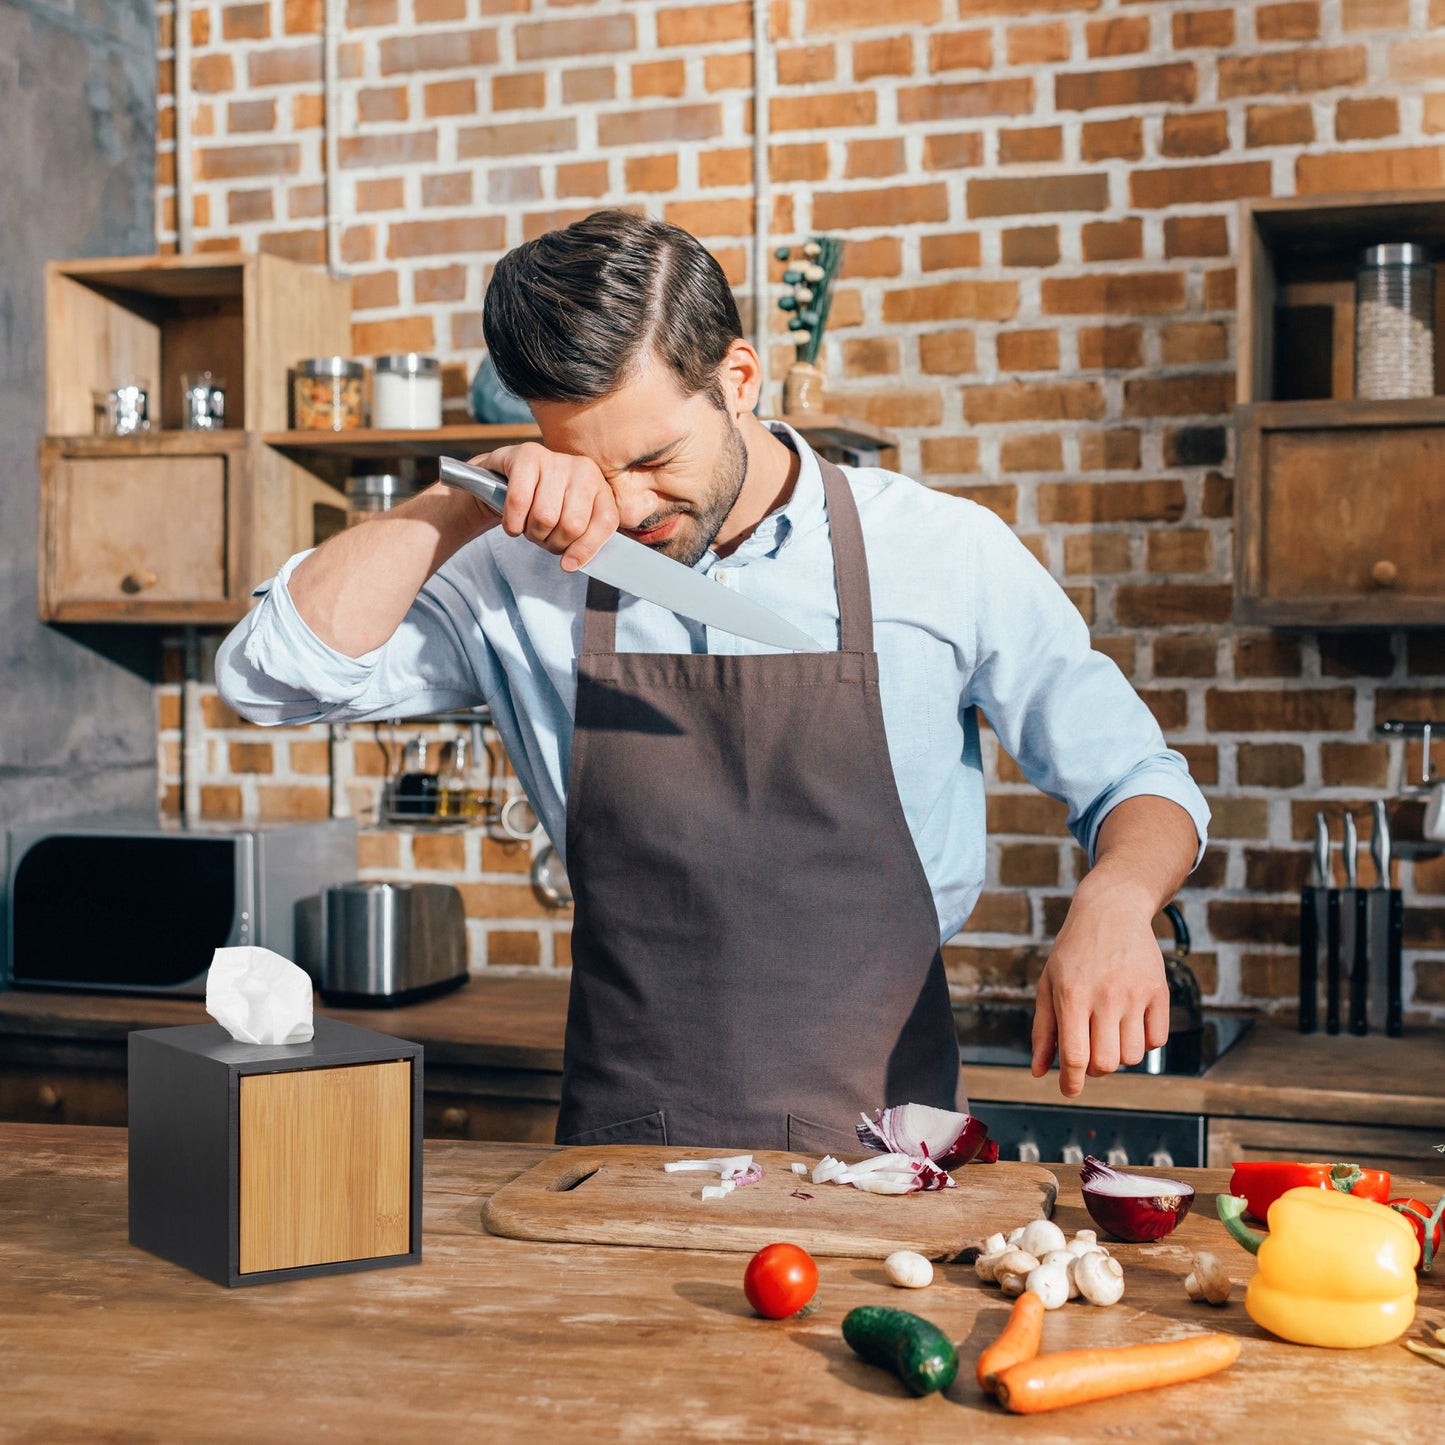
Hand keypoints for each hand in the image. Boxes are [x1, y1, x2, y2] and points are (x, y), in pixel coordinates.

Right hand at [474, 442, 618, 571]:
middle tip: (543, 538)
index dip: (586, 549)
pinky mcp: (527, 455)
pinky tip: (512, 522)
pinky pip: (520, 501)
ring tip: (528, 526)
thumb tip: (571, 564)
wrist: (500, 482)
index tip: (568, 564)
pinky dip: (512, 523)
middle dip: (553, 542)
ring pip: (545, 517)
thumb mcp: (568, 523)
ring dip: (531, 533)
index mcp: (600, 487)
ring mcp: (555, 460)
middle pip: (573, 525)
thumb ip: (582, 541)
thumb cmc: (540, 506)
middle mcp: (583, 469)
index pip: (605, 522)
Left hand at [1029, 876, 1169, 1096]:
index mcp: (1072, 995)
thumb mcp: (1048, 984)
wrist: (1112, 910)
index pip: (1075, 1056)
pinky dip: (1144, 1041)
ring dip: (1119, 1054)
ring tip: (1108, 1029)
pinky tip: (1131, 1021)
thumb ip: (1044, 1030)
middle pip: (1106, 1064)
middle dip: (1094, 1069)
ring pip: (1133, 1056)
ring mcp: (1136, 994)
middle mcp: (1106, 996)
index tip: (1069, 1089)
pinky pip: (1157, 1040)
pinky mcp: (1160, 991)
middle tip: (1088, 1051)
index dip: (1071, 1082)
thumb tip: (1039, 1072)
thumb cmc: (1073, 951)